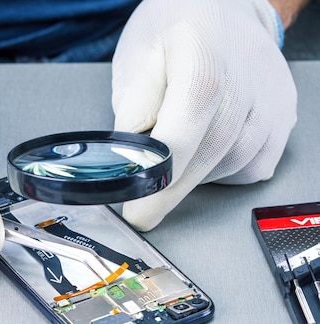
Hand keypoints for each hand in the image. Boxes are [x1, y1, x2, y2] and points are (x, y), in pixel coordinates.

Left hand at [112, 0, 296, 230]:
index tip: (139, 212)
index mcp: (202, 62)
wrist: (221, 8)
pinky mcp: (283, 118)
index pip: (182, 137)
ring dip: (196, 176)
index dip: (158, 182)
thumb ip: (132, 113)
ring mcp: (271, 102)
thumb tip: (131, 160)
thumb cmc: (175, 30)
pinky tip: (206, 149)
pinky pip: (251, 166)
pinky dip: (223, 170)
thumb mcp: (136, 62)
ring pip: (230, 167)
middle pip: (208, 159)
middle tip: (145, 207)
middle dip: (171, 193)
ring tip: (176, 156)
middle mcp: (246, 83)